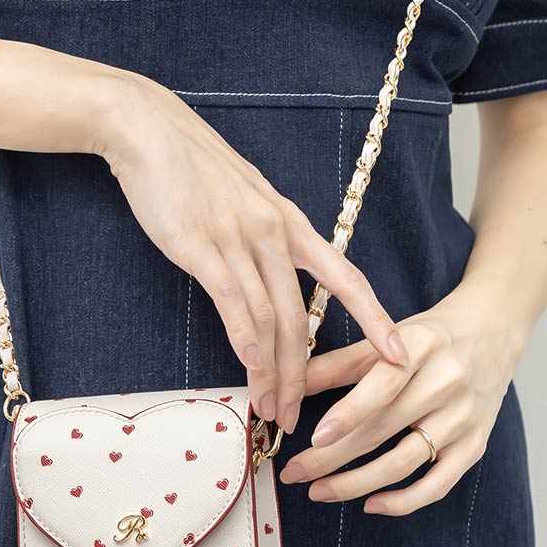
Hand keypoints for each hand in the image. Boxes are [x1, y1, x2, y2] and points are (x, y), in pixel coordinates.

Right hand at [93, 71, 408, 432]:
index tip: (398, 356)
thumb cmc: (191, 168)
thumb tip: (270, 277)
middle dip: (303, 375)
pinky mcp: (202, 246)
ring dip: (273, 373)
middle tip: (297, 416)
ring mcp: (240, 239)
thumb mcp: (243, 200)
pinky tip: (250, 370)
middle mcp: (274, 233)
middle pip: (300, 318)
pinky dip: (244, 342)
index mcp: (290, 223)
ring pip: (269, 320)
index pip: (345, 278)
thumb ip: (263, 239)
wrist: (148, 129)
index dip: (375, 320)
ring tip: (270, 410)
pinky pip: (233, 302)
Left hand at [278, 283, 527, 514]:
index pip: (383, 385)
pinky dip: (402, 501)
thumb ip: (337, 364)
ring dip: (356, 484)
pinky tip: (369, 504)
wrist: (493, 331)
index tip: (314, 438)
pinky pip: (437, 485)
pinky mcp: (475, 445)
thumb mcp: (385, 337)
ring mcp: (463, 418)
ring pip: (404, 462)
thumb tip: (287, 385)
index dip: (348, 414)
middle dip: (331, 458)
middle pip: (383, 430)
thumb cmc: (429, 337)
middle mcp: (446, 383)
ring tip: (318, 491)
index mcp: (421, 347)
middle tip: (294, 473)